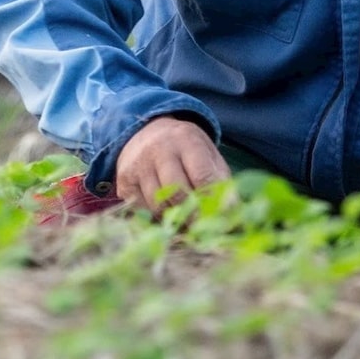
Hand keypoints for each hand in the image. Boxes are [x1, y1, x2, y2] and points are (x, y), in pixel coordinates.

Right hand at [114, 115, 230, 212]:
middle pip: (177, 192)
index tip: (222, 220)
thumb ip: (221, 181)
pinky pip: (141, 210)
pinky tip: (164, 212)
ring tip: (185, 220)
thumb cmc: (185, 149)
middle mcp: (159, 150)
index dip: (213, 202)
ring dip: (174, 218)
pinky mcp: (124, 181)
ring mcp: (138, 165)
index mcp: (186, 140)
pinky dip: (155, 217)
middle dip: (193, 215)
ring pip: (158, 205)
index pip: (202, 176)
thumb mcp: (207, 154)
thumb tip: (235, 214)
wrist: (144, 130)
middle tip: (203, 228)